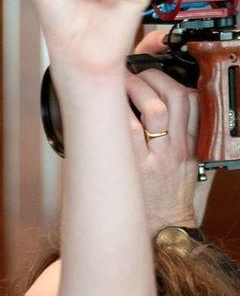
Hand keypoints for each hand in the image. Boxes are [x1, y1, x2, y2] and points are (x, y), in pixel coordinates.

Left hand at [126, 30, 203, 229]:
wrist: (163, 227)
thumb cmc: (168, 197)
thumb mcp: (186, 164)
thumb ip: (178, 137)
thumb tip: (158, 108)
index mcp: (189, 142)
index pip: (188, 99)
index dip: (172, 77)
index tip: (155, 68)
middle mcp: (176, 147)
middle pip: (173, 97)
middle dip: (151, 77)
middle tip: (132, 72)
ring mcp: (157, 156)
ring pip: (154, 109)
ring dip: (135, 89)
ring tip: (119, 83)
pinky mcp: (137, 167)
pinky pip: (129, 132)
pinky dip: (119, 114)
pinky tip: (105, 107)